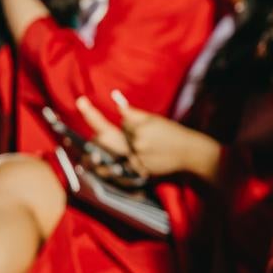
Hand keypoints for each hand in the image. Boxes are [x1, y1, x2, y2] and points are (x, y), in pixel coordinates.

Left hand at [76, 91, 221, 180]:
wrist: (191, 155)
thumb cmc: (174, 134)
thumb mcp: (154, 120)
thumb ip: (132, 112)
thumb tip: (115, 97)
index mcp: (136, 129)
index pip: (110, 120)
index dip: (92, 112)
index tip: (80, 101)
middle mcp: (134, 145)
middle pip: (103, 140)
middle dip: (95, 138)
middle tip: (91, 137)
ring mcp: (136, 161)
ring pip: (107, 158)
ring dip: (94, 156)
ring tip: (85, 158)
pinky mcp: (139, 175)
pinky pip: (115, 174)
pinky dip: (106, 171)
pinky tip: (99, 170)